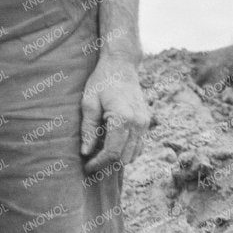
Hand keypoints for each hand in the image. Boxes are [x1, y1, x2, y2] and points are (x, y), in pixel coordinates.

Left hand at [80, 55, 150, 174]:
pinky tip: (111, 144)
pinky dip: (126, 150)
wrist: (122, 65)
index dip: (98, 163)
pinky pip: (139, 145)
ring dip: (117, 157)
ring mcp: (145, 123)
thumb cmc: (102, 81)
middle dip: (107, 163)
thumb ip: (88, 129)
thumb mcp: (88, 103)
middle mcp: (138, 123)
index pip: (112, 152)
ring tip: (100, 152)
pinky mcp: (146, 122)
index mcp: (123, 118)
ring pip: (134, 154)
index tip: (87, 167)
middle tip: (91, 160)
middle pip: (124, 157)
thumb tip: (86, 153)